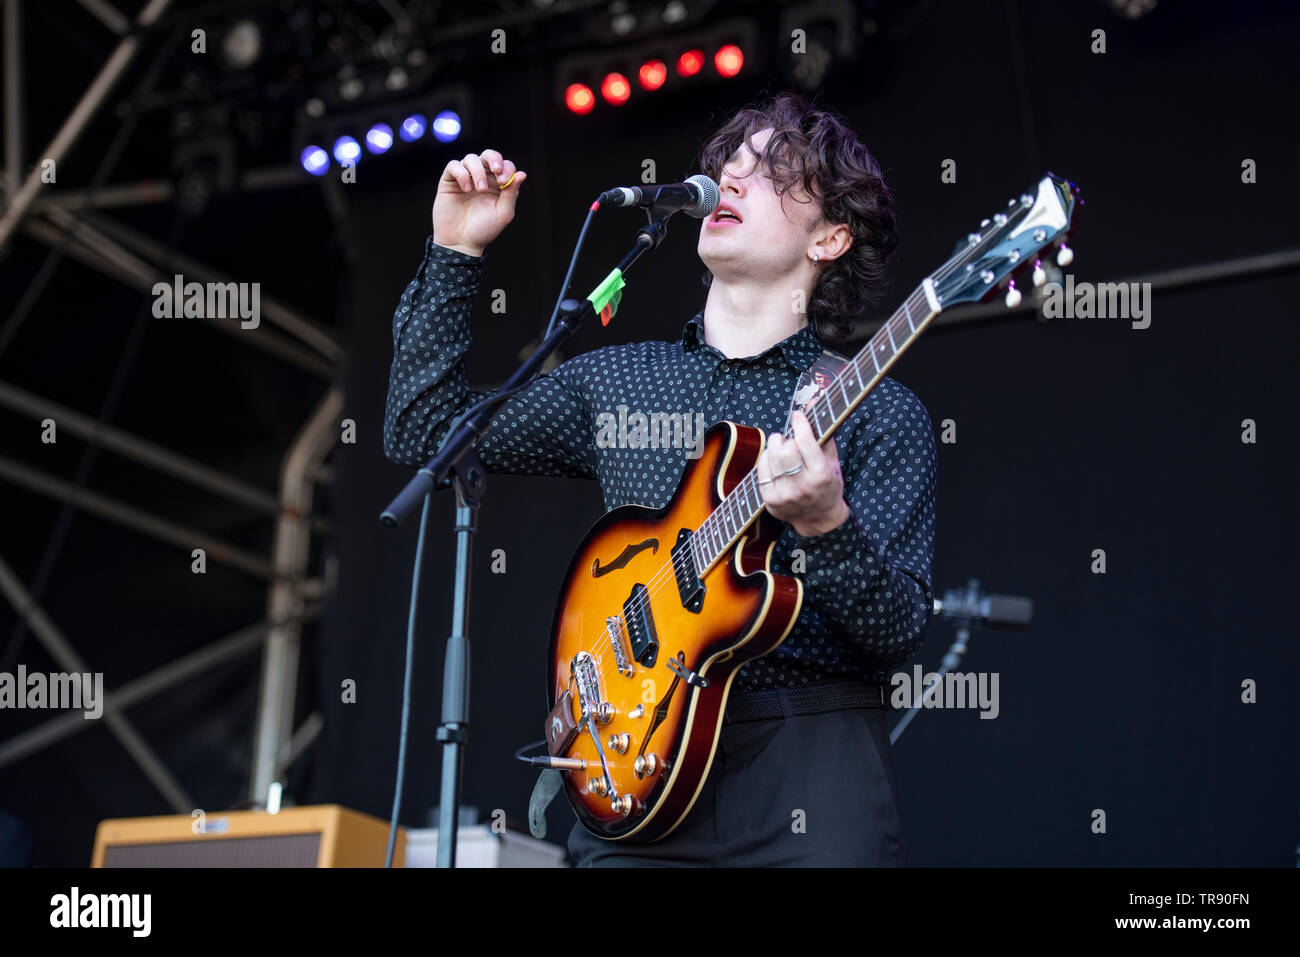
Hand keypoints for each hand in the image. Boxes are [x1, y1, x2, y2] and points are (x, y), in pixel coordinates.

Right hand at [433, 149, 526, 256]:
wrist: (461, 243)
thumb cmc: (484, 230)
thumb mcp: (503, 213)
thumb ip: (512, 193)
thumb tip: (522, 174)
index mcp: (497, 185)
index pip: (504, 165)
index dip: (506, 168)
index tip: (504, 181)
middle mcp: (482, 178)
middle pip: (488, 155)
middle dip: (494, 158)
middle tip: (496, 170)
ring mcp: (465, 178)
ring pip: (471, 158)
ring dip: (478, 171)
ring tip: (478, 190)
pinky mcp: (449, 181)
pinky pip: (454, 166)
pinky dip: (462, 173)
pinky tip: (466, 189)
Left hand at [757, 410, 850, 536]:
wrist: (819, 518)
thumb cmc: (828, 484)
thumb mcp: (832, 460)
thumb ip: (823, 432)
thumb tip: (813, 400)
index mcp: (821, 476)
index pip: (805, 443)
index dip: (800, 424)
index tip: (798, 415)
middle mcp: (802, 487)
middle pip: (785, 450)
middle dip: (786, 439)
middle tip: (789, 439)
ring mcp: (785, 496)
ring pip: (771, 458)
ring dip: (775, 447)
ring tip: (782, 448)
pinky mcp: (771, 501)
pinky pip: (761, 471)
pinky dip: (767, 460)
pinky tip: (774, 461)